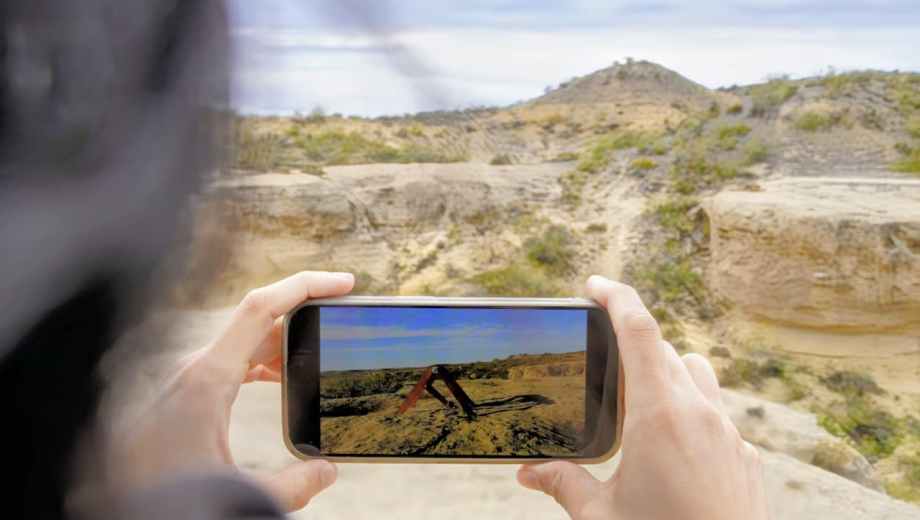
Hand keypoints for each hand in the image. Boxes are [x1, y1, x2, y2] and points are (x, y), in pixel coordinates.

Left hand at [105, 271, 353, 511]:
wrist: (119, 507)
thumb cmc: (166, 496)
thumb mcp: (237, 493)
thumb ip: (291, 485)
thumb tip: (327, 471)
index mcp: (209, 376)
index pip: (263, 307)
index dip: (306, 285)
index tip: (345, 283)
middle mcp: (198, 368)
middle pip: (262, 321)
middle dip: (306, 314)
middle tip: (346, 316)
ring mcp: (191, 377)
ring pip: (248, 341)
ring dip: (287, 341)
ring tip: (323, 350)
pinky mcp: (189, 392)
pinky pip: (235, 360)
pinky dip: (265, 359)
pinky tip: (282, 375)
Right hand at [516, 276, 767, 519]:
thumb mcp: (601, 516)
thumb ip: (563, 484)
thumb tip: (527, 472)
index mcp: (659, 414)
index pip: (639, 330)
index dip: (617, 297)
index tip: (595, 284)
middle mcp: (700, 413)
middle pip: (667, 351)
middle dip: (634, 345)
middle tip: (602, 361)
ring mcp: (730, 435)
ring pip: (699, 376)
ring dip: (670, 374)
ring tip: (640, 404)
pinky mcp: (747, 459)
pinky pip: (718, 416)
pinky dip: (694, 415)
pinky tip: (674, 453)